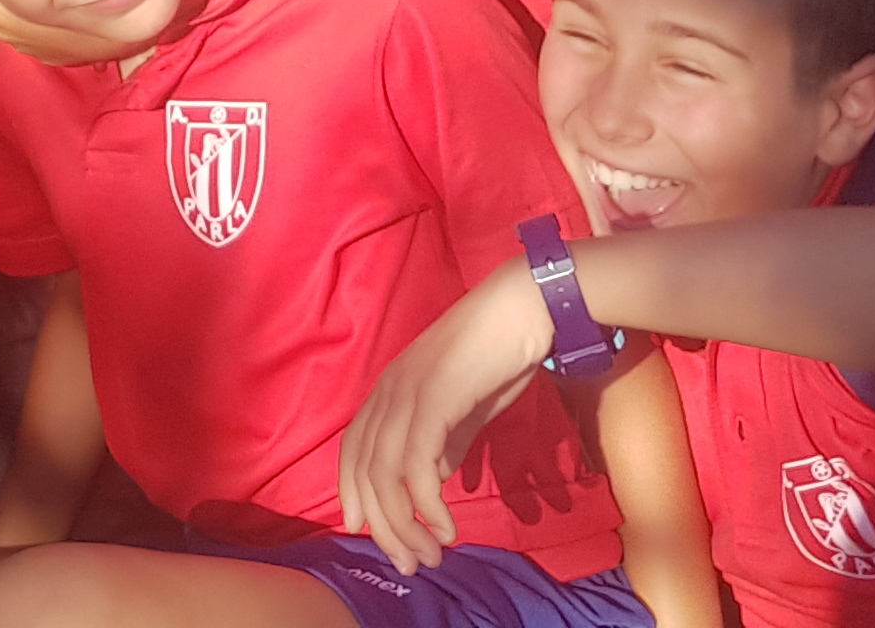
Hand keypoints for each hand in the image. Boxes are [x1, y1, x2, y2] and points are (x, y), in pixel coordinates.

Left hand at [340, 255, 558, 573]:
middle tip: (408, 564)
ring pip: (386, 475)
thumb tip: (431, 481)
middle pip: (364, 471)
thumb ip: (444, 442)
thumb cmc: (495, 356)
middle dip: (382, 526)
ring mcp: (407, 393)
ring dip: (406, 525)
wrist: (521, 310)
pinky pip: (418, 465)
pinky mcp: (434, 399)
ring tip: (430, 555)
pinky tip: (447, 526)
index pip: (353, 450)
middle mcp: (388, 391)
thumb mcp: (463, 409)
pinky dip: (428, 505)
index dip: (353, 494)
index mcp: (390, 390)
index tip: (366, 532)